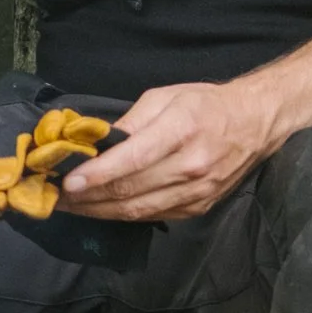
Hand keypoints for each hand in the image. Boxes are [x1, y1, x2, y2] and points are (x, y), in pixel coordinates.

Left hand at [59, 77, 279, 221]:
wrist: (256, 122)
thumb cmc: (207, 104)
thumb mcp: (165, 96)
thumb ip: (130, 121)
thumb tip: (96, 142)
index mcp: (180, 131)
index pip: (131, 160)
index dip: (96, 175)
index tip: (67, 183)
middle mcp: (190, 166)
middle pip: (130, 190)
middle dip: (88, 197)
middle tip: (55, 197)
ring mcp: (196, 191)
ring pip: (138, 210)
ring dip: (99, 212)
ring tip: (71, 207)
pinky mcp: (198, 207)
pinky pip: (153, 215)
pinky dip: (123, 214)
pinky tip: (102, 209)